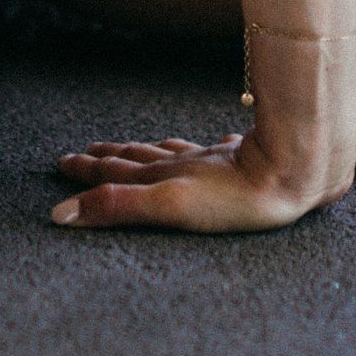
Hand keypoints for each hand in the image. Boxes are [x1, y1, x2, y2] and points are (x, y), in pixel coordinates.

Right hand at [51, 129, 354, 233]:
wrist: (294, 169)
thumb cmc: (233, 199)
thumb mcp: (168, 207)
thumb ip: (118, 207)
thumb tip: (61, 214)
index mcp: (163, 176)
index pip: (115, 172)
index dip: (87, 170)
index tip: (62, 162)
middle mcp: (185, 163)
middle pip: (138, 158)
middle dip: (109, 157)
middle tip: (85, 152)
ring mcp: (215, 160)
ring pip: (171, 151)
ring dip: (145, 150)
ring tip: (132, 146)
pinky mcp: (245, 160)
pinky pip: (215, 148)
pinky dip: (202, 146)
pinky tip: (214, 142)